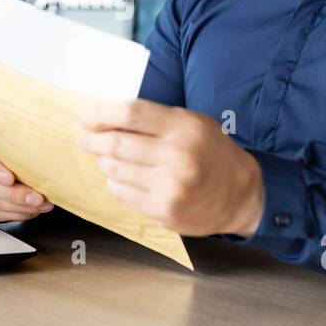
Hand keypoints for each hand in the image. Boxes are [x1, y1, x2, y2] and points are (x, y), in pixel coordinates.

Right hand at [0, 132, 54, 222]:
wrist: (2, 160)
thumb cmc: (11, 149)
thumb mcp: (14, 139)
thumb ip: (22, 142)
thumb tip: (49, 148)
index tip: (10, 179)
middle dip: (15, 195)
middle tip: (37, 198)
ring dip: (19, 207)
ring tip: (40, 205)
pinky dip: (15, 214)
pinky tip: (31, 211)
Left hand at [75, 99, 263, 237]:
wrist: (241, 195)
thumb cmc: (212, 153)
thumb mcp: (193, 122)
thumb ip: (156, 118)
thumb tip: (107, 116)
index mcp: (184, 128)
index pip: (130, 114)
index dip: (101, 114)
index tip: (86, 117)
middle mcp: (177, 157)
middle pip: (116, 144)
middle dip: (92, 139)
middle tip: (83, 137)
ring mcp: (169, 188)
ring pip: (114, 170)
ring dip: (103, 161)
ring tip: (106, 156)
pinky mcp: (163, 211)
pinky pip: (122, 193)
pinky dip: (115, 182)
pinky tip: (124, 177)